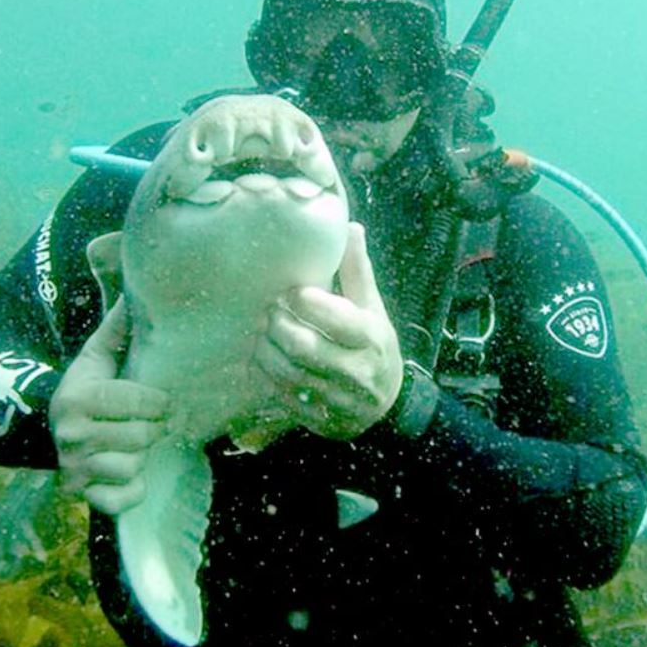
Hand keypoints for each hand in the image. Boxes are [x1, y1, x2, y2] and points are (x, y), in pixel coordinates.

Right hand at [49, 297, 169, 514]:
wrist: (52, 428)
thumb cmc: (89, 386)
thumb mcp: (98, 354)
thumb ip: (120, 326)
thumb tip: (139, 288)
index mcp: (76, 398)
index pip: (136, 401)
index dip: (157, 400)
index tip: (161, 399)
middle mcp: (69, 436)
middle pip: (141, 436)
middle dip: (153, 428)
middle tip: (152, 422)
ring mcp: (73, 469)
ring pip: (133, 467)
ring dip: (142, 456)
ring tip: (136, 443)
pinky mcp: (81, 495)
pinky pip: (122, 500)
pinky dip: (133, 489)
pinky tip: (130, 472)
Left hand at [254, 222, 402, 438]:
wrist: (387, 405)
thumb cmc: (373, 345)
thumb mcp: (372, 307)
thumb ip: (356, 271)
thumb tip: (350, 226)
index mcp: (372, 337)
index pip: (335, 317)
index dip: (304, 301)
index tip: (289, 291)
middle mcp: (359, 371)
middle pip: (304, 347)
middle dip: (278, 326)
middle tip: (267, 313)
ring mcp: (340, 400)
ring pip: (289, 374)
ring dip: (266, 352)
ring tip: (260, 336)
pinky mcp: (322, 420)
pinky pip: (284, 399)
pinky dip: (267, 378)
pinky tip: (261, 362)